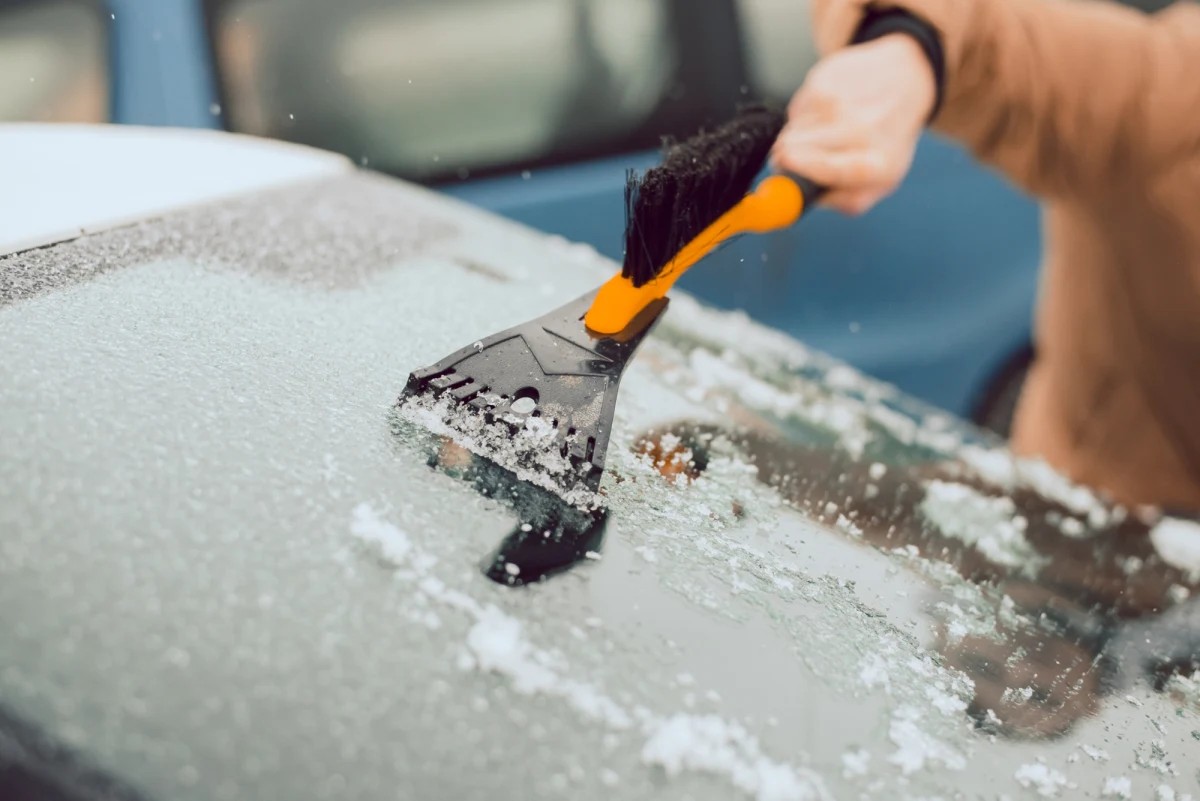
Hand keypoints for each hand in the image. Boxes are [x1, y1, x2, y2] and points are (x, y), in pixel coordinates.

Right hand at [770, 33, 936, 215]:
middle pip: (796, 147)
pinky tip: (826, 113)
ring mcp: (840, 101)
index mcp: (877, 164)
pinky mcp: (824, 79)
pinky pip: (795, 108)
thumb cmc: (887, 140)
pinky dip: (804, 115)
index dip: (803, 167)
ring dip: (798, 137)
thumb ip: (847, 201)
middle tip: (795, 160)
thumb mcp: (881, 181)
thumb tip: (804, 198)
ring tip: (825, 133)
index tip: (782, 165)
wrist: (904, 81)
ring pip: (791, 129)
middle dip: (787, 157)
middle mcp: (860, 129)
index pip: (832, 167)